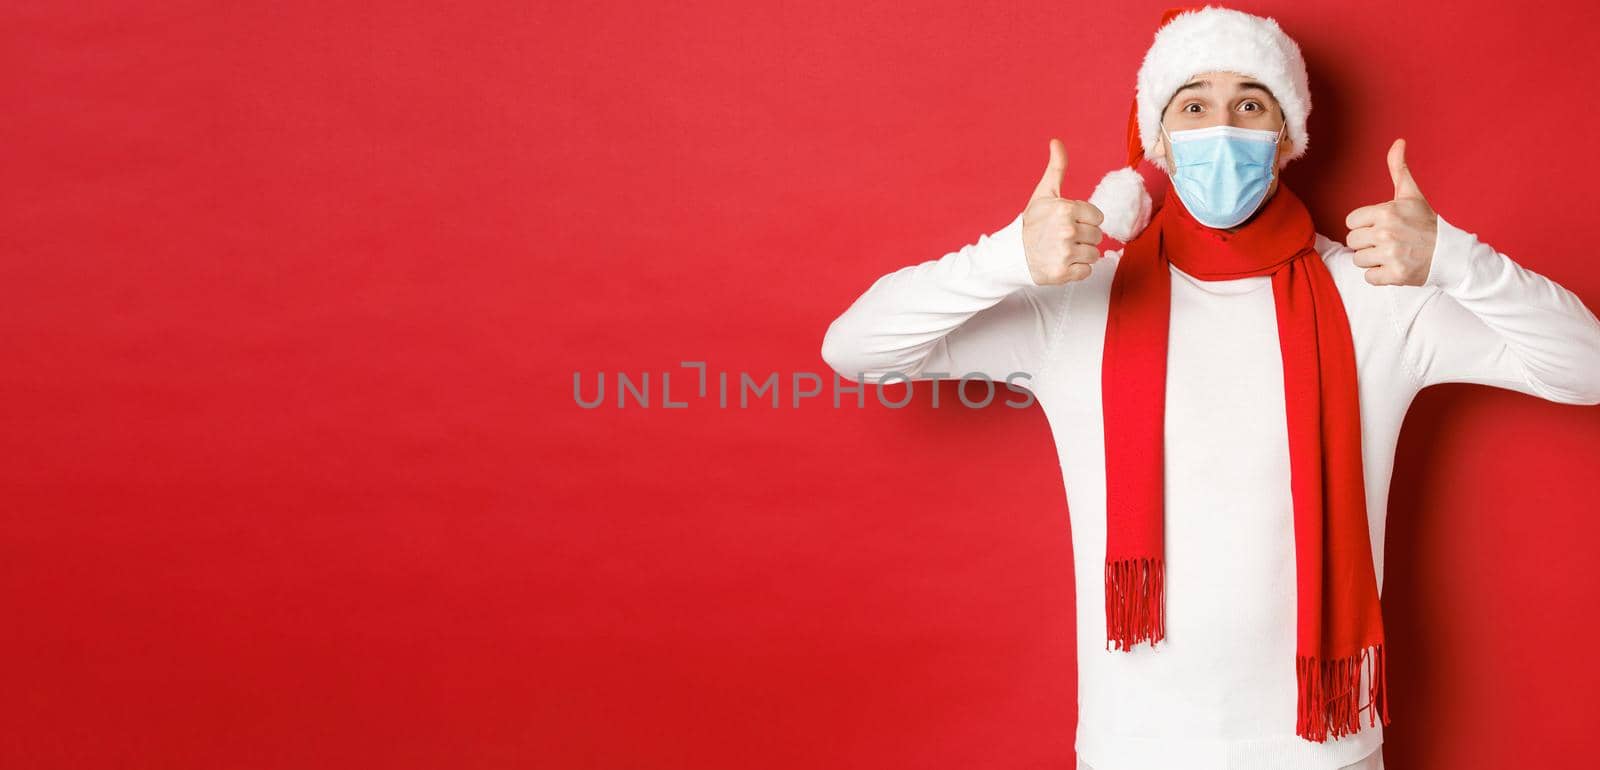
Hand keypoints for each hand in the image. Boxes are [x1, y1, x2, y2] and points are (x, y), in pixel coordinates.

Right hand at [1023, 138, 1104, 285]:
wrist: (1012, 254)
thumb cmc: (1032, 223)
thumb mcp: (1044, 193)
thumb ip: (1057, 168)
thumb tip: (1056, 141)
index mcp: (1066, 209)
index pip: (1098, 217)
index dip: (1085, 220)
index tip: (1068, 222)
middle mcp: (1066, 230)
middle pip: (1097, 236)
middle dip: (1083, 237)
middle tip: (1063, 238)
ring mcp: (1064, 253)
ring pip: (1094, 254)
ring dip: (1081, 254)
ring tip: (1063, 250)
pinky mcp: (1063, 273)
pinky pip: (1087, 271)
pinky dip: (1077, 270)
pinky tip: (1062, 262)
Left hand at [1343, 138, 1438, 285]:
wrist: (1449, 253)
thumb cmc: (1425, 223)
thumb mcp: (1411, 194)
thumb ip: (1398, 168)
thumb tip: (1398, 141)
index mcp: (1386, 212)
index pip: (1351, 222)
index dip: (1364, 225)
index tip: (1381, 226)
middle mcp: (1386, 232)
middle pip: (1352, 241)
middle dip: (1367, 242)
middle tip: (1388, 241)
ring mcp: (1390, 255)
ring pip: (1358, 260)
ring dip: (1373, 259)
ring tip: (1392, 253)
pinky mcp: (1395, 275)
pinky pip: (1369, 277)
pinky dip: (1380, 275)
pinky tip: (1395, 266)